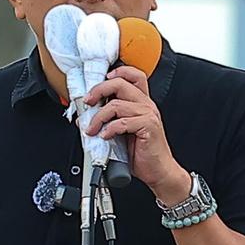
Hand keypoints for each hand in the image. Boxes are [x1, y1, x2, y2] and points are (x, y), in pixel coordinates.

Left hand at [85, 66, 185, 204]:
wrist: (159, 172)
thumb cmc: (141, 153)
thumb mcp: (122, 131)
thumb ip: (109, 120)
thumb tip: (85, 117)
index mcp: (141, 102)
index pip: (133, 76)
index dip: (117, 72)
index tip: (101, 79)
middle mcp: (146, 105)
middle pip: (120, 84)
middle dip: (99, 90)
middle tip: (88, 102)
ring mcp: (149, 115)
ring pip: (116, 104)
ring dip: (99, 117)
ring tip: (92, 129)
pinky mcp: (149, 127)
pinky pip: (123, 122)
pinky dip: (109, 129)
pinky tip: (105, 136)